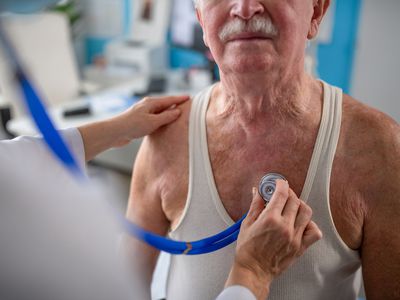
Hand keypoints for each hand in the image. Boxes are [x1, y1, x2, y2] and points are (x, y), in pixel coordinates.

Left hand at [111, 95, 189, 145]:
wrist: (115, 132)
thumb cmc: (132, 126)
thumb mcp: (153, 121)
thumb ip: (166, 116)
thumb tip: (177, 111)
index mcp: (151, 102)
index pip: (169, 99)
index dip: (179, 99)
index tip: (189, 97)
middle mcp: (147, 105)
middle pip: (164, 104)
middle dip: (174, 104)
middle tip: (185, 104)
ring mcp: (142, 113)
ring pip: (159, 111)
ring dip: (167, 112)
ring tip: (176, 114)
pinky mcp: (139, 120)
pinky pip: (154, 118)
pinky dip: (161, 119)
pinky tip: (162, 124)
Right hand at [225, 180, 322, 299]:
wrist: (253, 271)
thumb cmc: (247, 250)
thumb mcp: (247, 224)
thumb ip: (255, 205)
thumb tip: (258, 192)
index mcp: (270, 219)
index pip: (282, 194)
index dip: (281, 184)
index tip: (279, 183)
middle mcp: (285, 227)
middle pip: (295, 200)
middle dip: (288, 193)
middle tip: (282, 194)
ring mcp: (295, 237)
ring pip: (306, 212)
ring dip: (299, 205)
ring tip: (292, 206)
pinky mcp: (300, 247)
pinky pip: (314, 232)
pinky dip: (310, 224)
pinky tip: (301, 223)